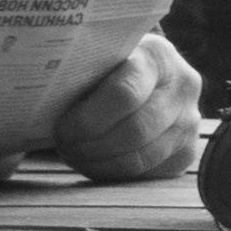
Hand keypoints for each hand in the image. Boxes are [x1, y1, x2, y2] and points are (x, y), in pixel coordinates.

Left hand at [54, 31, 202, 181]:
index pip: (125, 94)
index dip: (88, 118)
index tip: (62, 128)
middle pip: (134, 130)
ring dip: (100, 162)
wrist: (144, 77)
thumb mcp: (100, 56)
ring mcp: (190, 122)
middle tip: (65, 146)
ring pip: (140, 157)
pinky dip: (114, 173)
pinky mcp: (186, 152)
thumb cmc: (108, 67)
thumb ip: (84, 67)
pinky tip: (94, 163)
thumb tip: (41, 87)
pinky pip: (147, 174)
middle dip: (93, 144)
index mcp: (158, 55)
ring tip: (76, 155)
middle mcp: (184, 87)